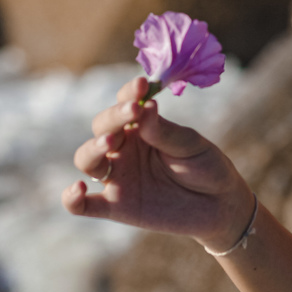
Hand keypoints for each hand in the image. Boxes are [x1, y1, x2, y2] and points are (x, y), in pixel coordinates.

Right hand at [62, 76, 253, 251]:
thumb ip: (164, 131)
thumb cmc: (204, 166)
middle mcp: (123, 148)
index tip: (142, 85)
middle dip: (113, 117)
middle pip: (101, 127)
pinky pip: (85, 206)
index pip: (125, 103)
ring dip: (93, 148)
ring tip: (110, 142)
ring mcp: (117, 176)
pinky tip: (76, 190)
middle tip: (132, 111)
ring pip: (87, 160)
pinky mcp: (115, 206)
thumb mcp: (189, 145)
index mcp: (140, 126)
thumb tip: (145, 106)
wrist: (218, 205)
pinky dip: (72, 199)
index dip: (129, 93)